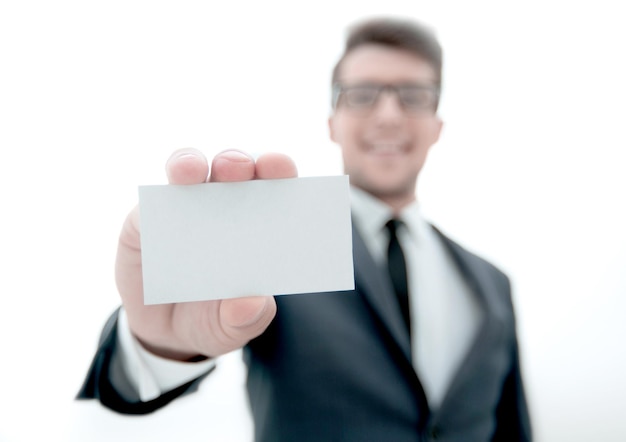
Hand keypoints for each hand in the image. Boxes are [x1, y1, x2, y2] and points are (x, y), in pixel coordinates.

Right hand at [115, 148, 296, 359]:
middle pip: (233, 169)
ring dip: (191, 164)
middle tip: (240, 167)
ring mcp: (184, 207)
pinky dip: (159, 192)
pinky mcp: (146, 219)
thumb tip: (255, 302)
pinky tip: (160, 198)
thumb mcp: (231, 329)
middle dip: (237, 161)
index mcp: (257, 224)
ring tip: (190, 173)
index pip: (274, 187)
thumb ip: (246, 319)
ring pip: (189, 170)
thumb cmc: (213, 319)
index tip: (281, 167)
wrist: (165, 333)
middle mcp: (223, 205)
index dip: (279, 171)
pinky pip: (153, 198)